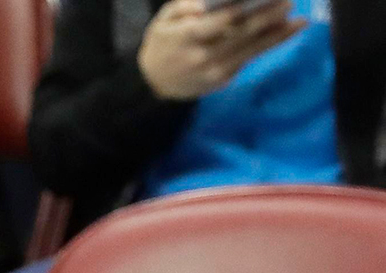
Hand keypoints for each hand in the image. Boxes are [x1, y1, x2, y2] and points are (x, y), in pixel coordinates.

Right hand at [138, 0, 304, 99]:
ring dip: (277, 35)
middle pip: (240, 35)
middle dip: (267, 18)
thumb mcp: (162, 21)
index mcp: (186, 37)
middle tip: (288, 3)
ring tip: (299, 22)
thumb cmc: (162, 44)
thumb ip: (182, 7)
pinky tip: (285, 32)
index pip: (217, 22)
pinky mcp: (223, 79)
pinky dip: (268, 45)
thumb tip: (205, 2)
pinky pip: (248, 59)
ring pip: (251, 50)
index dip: (240, 10)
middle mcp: (203, 56)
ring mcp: (215, 71)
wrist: (154, 84)